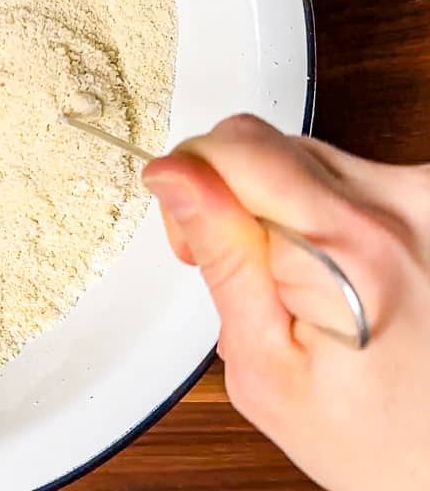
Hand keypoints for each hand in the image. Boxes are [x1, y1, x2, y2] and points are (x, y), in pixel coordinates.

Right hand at [143, 115, 429, 490]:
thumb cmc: (375, 436)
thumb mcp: (265, 365)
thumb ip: (222, 256)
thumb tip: (176, 175)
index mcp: (351, 247)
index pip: (233, 149)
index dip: (191, 186)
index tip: (191, 240)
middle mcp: (401, 205)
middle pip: (263, 144)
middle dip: (225, 195)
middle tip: (242, 274)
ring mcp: (426, 196)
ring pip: (299, 154)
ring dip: (275, 204)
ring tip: (295, 280)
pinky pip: (344, 173)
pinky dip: (318, 211)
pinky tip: (331, 268)